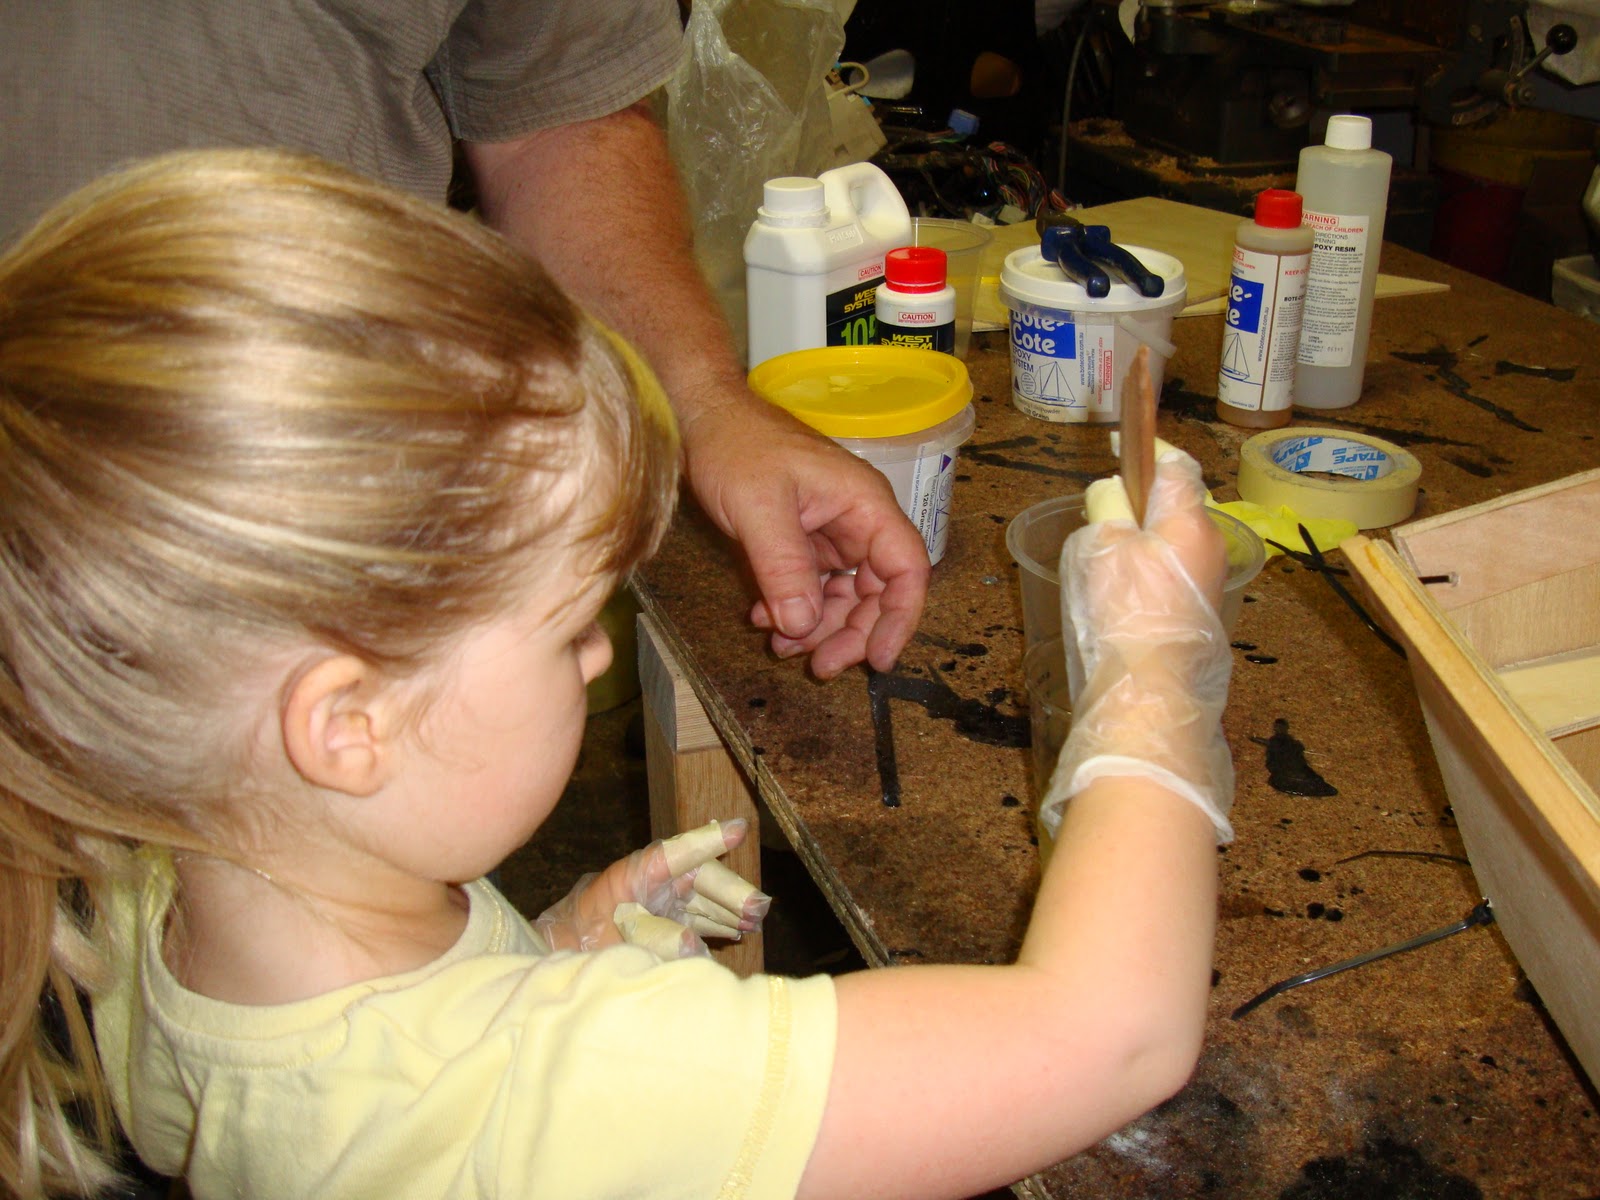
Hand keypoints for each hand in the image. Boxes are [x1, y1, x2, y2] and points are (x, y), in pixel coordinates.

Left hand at [534, 819, 769, 956]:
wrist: (564, 949)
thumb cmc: (586, 937)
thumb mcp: (620, 936)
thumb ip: (658, 938)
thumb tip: (696, 943)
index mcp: (640, 872)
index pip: (679, 852)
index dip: (709, 840)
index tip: (739, 829)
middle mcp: (656, 881)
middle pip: (702, 879)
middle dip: (731, 892)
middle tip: (757, 909)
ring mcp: (663, 900)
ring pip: (705, 898)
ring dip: (729, 909)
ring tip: (754, 920)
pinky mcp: (666, 919)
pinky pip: (699, 916)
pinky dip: (718, 924)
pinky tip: (738, 931)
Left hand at [680, 385, 929, 678]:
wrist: (701, 416)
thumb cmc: (735, 446)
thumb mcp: (759, 508)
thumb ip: (784, 567)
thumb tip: (804, 625)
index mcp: (864, 505)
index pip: (907, 569)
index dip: (900, 618)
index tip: (878, 660)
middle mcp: (856, 521)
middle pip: (875, 593)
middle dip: (849, 634)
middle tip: (819, 668)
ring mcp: (829, 532)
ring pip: (841, 597)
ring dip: (816, 628)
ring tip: (779, 646)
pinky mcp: (801, 540)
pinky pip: (809, 587)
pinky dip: (792, 610)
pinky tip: (762, 620)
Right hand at [1042, 450, 1235, 841]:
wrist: (1152, 694)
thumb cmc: (1125, 615)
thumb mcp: (1100, 548)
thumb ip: (1107, 509)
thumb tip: (1113, 493)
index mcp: (1190, 521)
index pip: (1176, 466)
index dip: (1150, 445)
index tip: (1126, 436)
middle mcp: (1212, 546)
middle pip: (1179, 504)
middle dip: (1147, 496)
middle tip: (1108, 497)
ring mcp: (1212, 584)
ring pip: (1177, 541)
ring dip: (1148, 534)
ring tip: (1108, 544)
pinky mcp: (1203, 615)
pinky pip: (1175, 573)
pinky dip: (1151, 566)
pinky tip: (1124, 586)